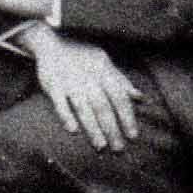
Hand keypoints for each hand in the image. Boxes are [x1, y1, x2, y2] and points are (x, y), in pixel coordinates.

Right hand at [29, 31, 142, 153]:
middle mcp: (88, 76)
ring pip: (83, 108)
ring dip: (92, 128)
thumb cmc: (82, 56)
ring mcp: (69, 80)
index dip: (127, 117)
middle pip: (102, 106)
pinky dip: (65, 115)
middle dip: (112, 129)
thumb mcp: (104, 62)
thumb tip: (140, 98)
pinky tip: (72, 130)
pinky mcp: (52, 84)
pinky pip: (59, 102)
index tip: (132, 136)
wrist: (51, 42)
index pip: (119, 97)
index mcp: (103, 71)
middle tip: (118, 149)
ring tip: (100, 146)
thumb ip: (121, 80)